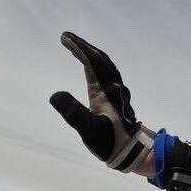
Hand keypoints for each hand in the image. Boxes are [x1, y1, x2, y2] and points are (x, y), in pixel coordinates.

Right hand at [50, 32, 154, 173]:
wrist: (135, 152)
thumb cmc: (110, 142)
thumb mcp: (88, 129)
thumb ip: (73, 112)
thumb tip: (56, 94)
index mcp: (106, 91)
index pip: (92, 62)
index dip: (79, 47)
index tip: (64, 37)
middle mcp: (114, 87)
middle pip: (100, 60)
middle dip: (84, 47)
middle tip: (66, 38)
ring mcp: (118, 93)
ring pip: (105, 66)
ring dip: (90, 55)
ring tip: (74, 50)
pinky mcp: (118, 100)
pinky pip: (106, 75)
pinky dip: (95, 66)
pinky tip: (88, 70)